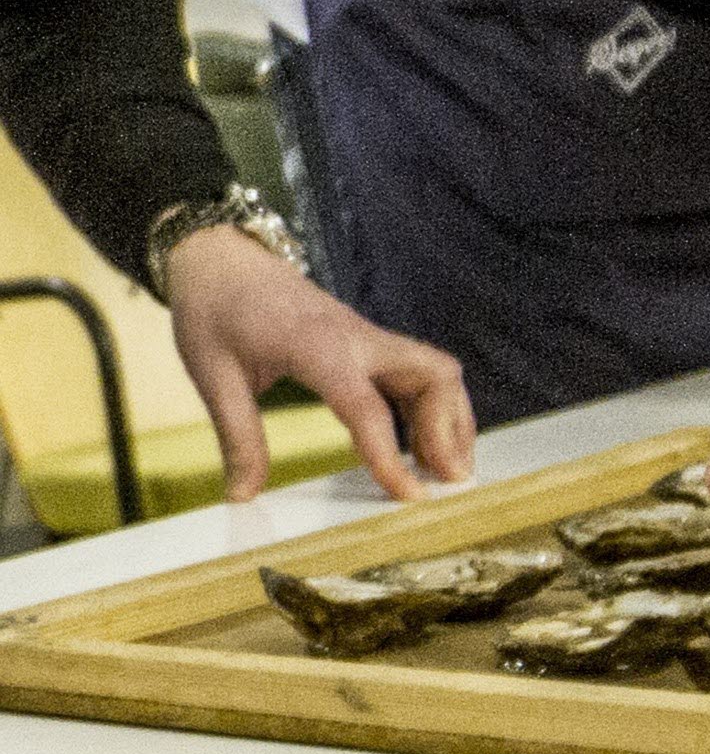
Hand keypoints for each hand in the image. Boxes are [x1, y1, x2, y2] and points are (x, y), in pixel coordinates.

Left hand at [164, 226, 475, 500]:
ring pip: (440, 373)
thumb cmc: (215, 310)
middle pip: (435, 376)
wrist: (221, 257)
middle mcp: (358, 339)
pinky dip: (436, 410)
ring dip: (452, 420)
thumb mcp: (213, 375)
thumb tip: (241, 494)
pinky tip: (423, 445)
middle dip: (451, 430)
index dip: (391, 456)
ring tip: (444, 470)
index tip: (410, 496)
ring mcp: (371, 338)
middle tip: (447, 481)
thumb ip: (238, 437)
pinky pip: (422, 375)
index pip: (368, 408)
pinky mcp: (372, 343)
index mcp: (317, 348)